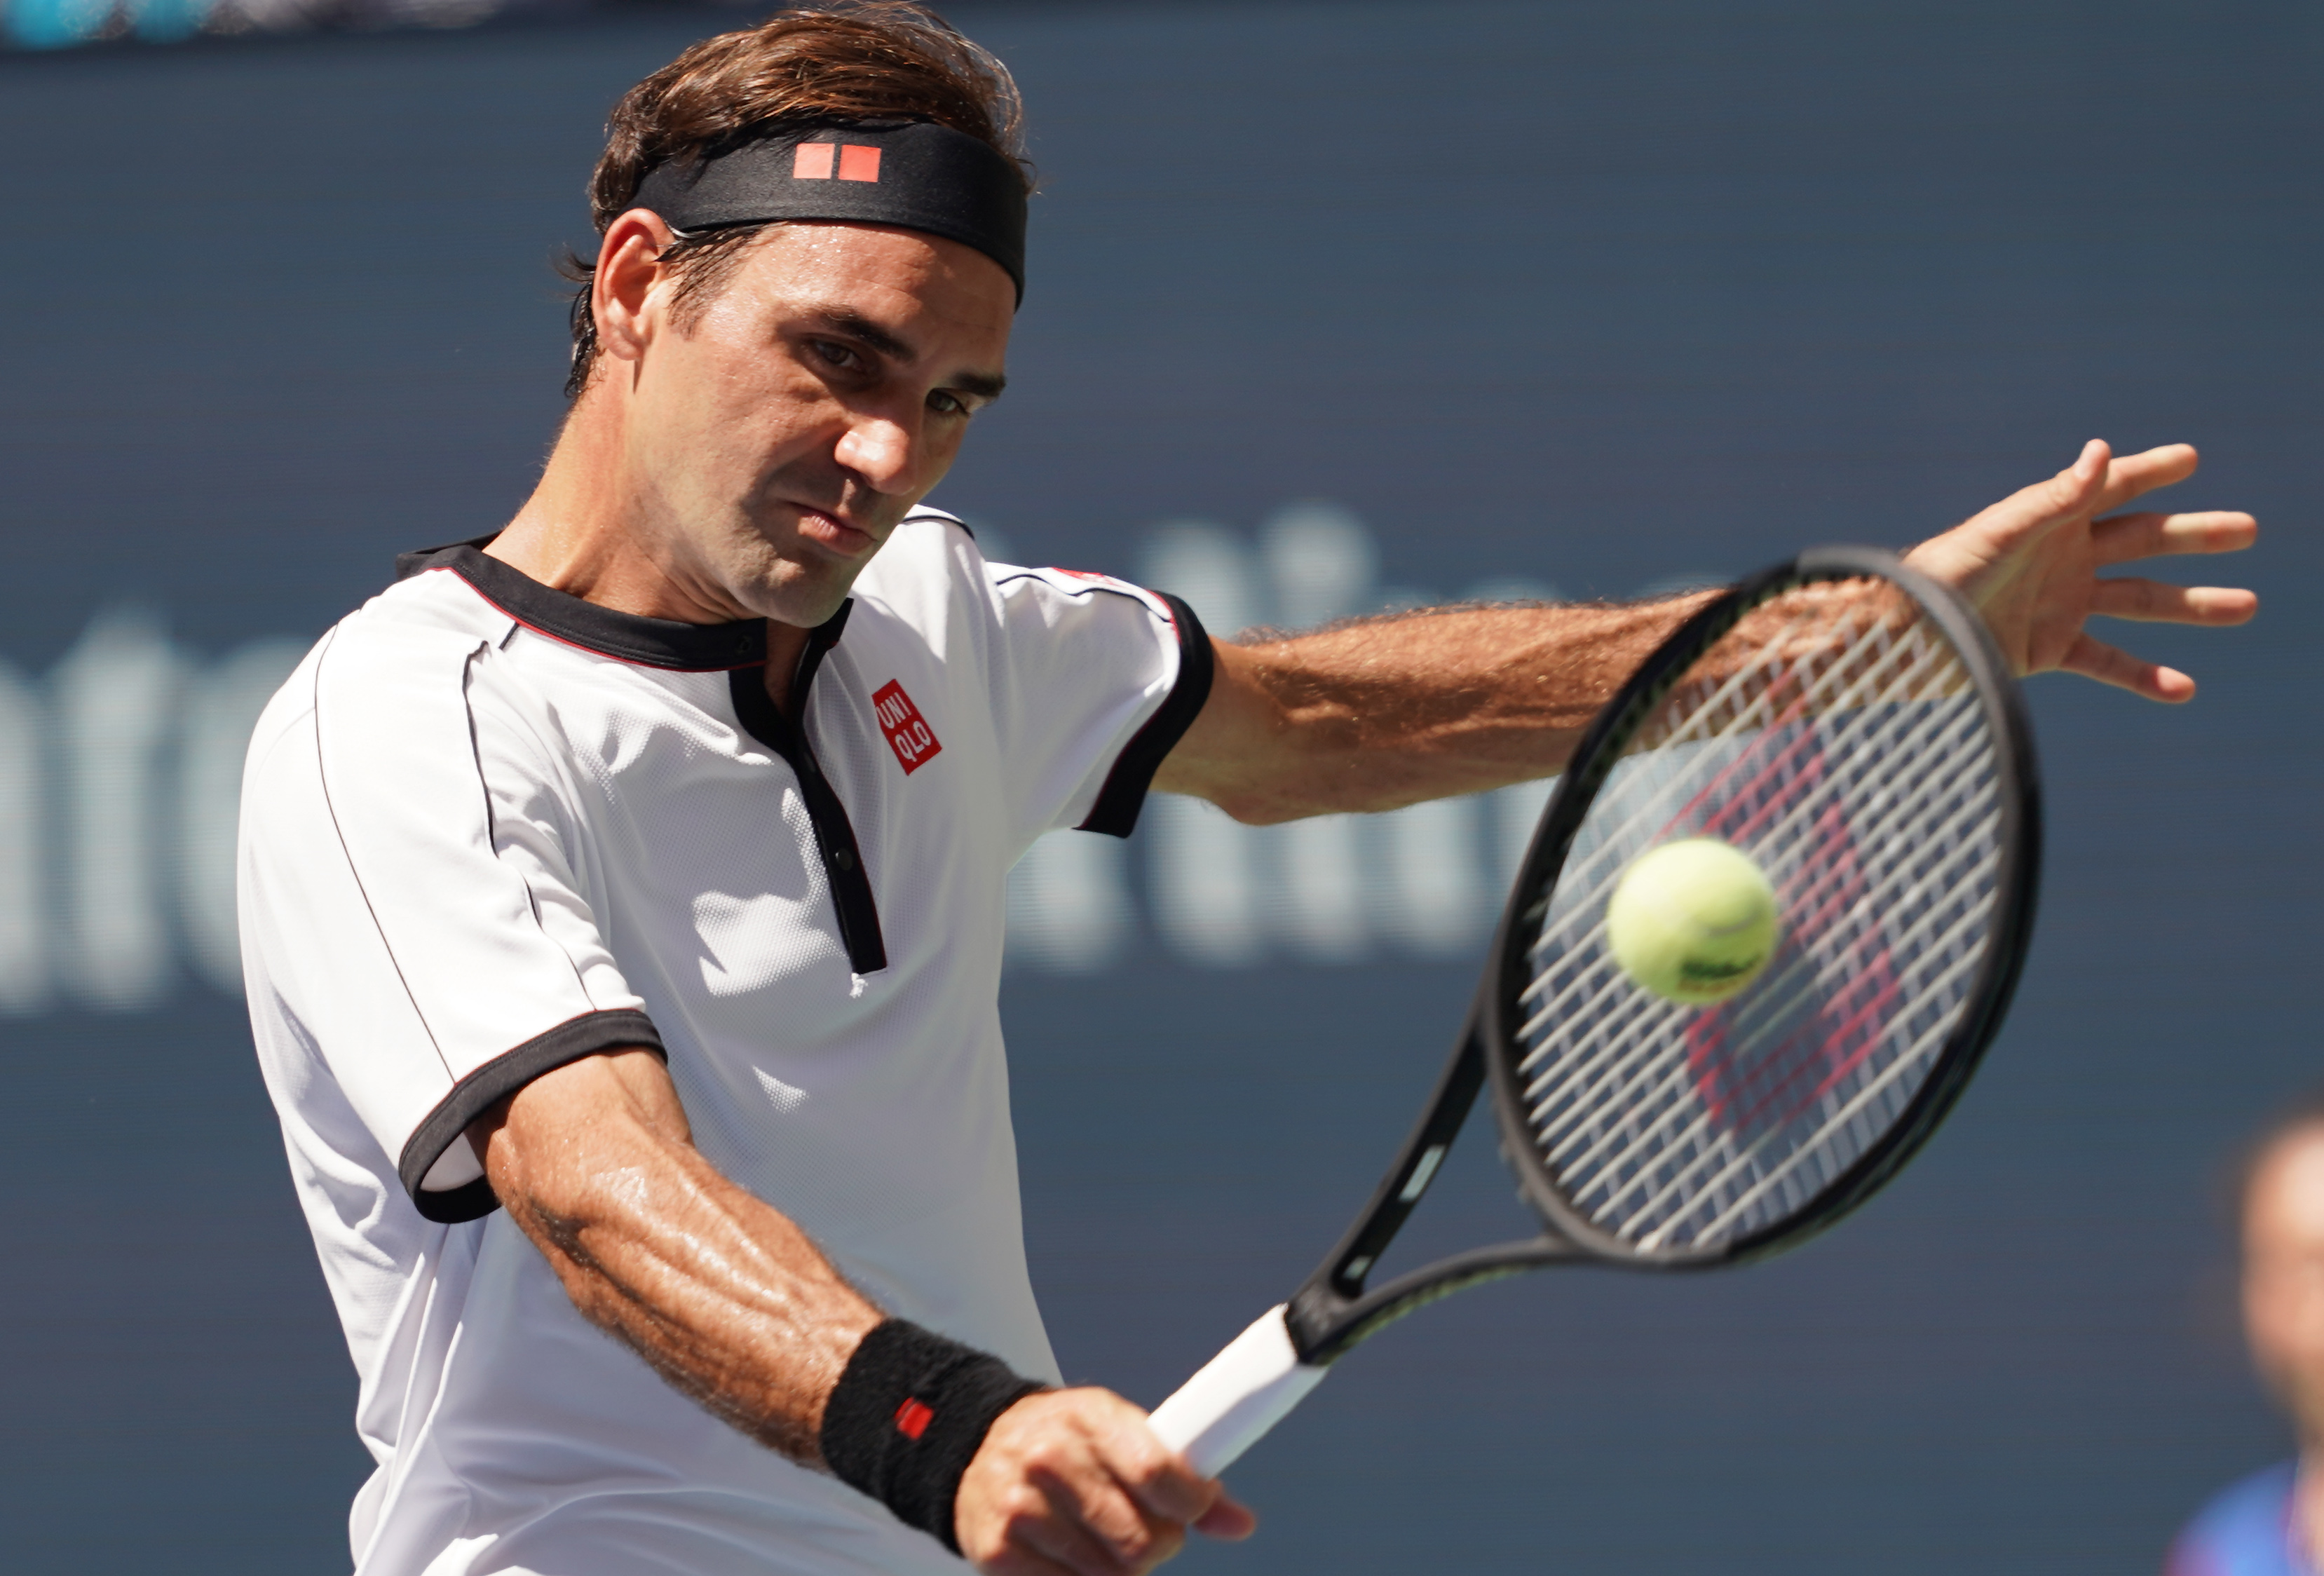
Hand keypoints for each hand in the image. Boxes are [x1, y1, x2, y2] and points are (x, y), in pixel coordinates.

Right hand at [954, 1388, 1256, 1573]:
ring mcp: (1020, 1505)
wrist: (981, 1444)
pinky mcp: (998, 1549)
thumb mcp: (1123, 1434)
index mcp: (1090, 1419)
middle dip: (1159, 1545)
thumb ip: (1183, 1477)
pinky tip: (1073, 1553)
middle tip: (1146, 1531)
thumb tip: (1240, 1524)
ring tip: (1105, 1539)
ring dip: (1121, 1568)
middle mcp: (1050, 1457)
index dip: (1191, 1503)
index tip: (1195, 1509)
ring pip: (1110, 1574)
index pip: (1157, 1472)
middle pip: (1140, 1539)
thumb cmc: (1071, 1441)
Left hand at [1901, 440, 2256, 700]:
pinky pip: (2108, 661)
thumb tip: (2101, 451)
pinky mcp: (2050, 648)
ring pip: (2141, 600)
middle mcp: (2064, 557)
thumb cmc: (1941, 575)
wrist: (1904, 637)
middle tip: (2247, 529)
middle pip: (2143, 541)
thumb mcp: (2000, 533)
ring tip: (2245, 605)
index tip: (2190, 457)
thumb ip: (2054, 499)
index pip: (2112, 487)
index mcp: (2051, 520)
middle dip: (2193, 536)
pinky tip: (2183, 687)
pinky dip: (2144, 675)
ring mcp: (2062, 603)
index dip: (2150, 470)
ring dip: (2192, 603)